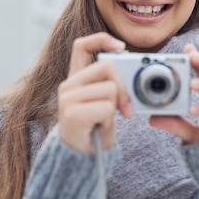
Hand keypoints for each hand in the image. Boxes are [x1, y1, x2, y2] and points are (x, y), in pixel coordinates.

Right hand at [58, 33, 133, 153]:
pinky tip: (99, 127)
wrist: (81, 158)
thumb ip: (112, 83)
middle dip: (123, 87)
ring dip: (115, 108)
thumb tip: (130, 71)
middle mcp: (68, 85)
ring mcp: (67, 99)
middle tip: (126, 108)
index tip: (121, 47)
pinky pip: (105, 107)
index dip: (102, 39)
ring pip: (109, 89)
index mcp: (76, 78)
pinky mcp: (72, 113)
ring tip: (104, 120)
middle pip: (106, 67)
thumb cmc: (96, 128)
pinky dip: (109, 121)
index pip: (82, 45)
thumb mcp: (105, 101)